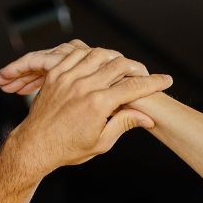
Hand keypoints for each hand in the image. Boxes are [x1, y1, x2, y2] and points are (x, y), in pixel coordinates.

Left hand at [0, 42, 170, 169]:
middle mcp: (83, 86)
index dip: (153, 83)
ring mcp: (67, 77)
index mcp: (97, 105)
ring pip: (99, 54)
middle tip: (146, 74)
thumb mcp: (101, 142)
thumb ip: (124, 124)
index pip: (133, 88)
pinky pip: (77, 53)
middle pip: (119, 65)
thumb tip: (148, 117)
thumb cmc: (69, 148)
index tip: (166, 80)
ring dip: (116, 57)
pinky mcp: (56, 73)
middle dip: (137, 68)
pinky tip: (100, 60)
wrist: (36, 145)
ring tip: (124, 66)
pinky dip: (92, 54)